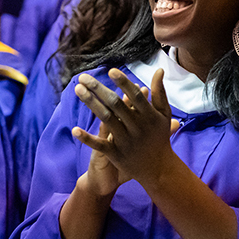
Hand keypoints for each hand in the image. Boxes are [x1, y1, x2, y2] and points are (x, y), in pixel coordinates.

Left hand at [71, 68, 178, 185]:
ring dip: (91, 103)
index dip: (123, 83)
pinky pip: (100, 145)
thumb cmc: (160, 136)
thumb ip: (159, 92)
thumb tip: (159, 69)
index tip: (111, 71)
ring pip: (106, 119)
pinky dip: (87, 138)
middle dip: (98, 89)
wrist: (159, 169)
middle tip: (83, 77)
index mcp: (149, 116)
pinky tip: (75, 129)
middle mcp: (137, 127)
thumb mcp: (164, 114)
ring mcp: (126, 141)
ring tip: (78, 89)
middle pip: (115, 104)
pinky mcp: (116, 154)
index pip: (135, 95)